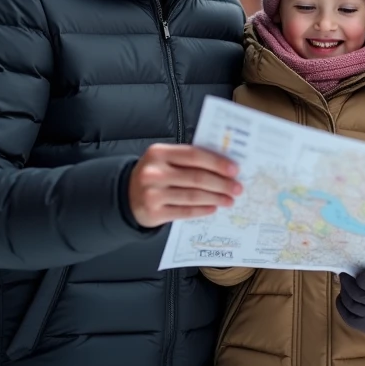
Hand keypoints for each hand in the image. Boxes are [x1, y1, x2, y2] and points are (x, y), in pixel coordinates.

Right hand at [127, 144, 241, 227]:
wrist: (127, 195)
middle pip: (196, 177)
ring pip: (193, 196)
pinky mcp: (153, 213)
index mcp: (159, 152)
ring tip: (229, 200)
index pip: (194, 155)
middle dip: (221, 183)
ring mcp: (152, 194)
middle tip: (237, 188)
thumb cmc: (155, 173)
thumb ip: (189, 159)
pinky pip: (185, 211)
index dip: (217, 162)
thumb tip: (224, 165)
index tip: (235, 169)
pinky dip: (202, 210)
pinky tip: (213, 208)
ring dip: (216, 198)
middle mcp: (154, 172)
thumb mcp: (165, 159)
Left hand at [336, 271, 364, 334]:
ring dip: (343, 293)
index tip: (357, 273)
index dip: (360, 277)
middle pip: (356, 294)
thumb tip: (350, 272)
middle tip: (343, 276)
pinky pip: (348, 317)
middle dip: (346, 283)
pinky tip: (341, 298)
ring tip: (343, 286)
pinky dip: (341, 306)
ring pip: (350, 305)